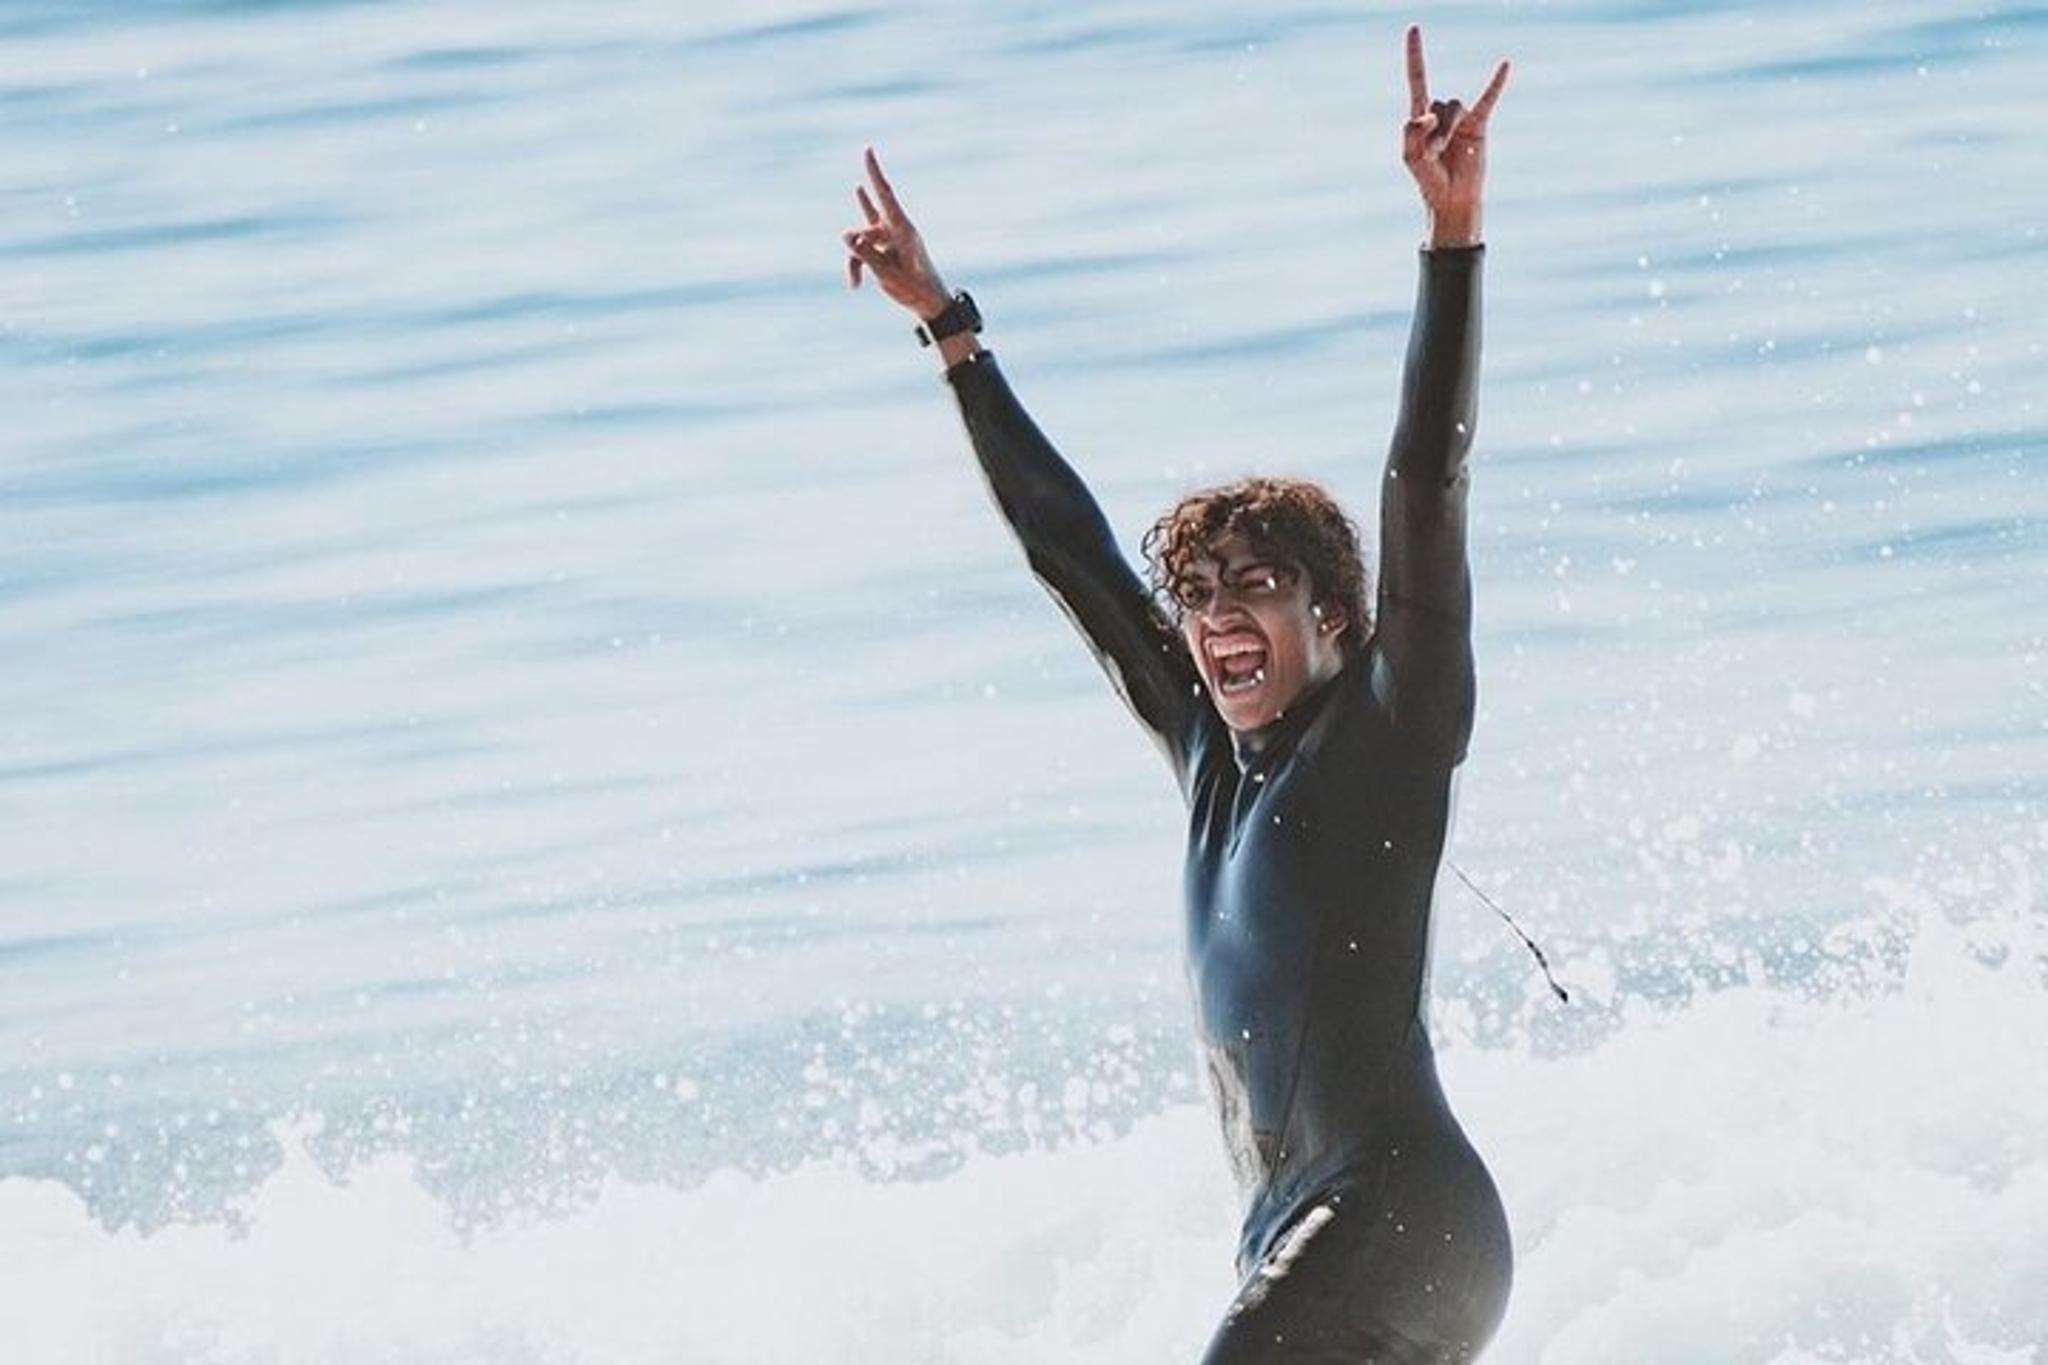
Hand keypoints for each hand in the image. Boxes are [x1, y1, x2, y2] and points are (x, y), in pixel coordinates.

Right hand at [842, 146, 949, 318]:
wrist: (930, 306)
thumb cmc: (915, 289)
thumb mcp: (887, 274)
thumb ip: (865, 252)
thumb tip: (846, 233)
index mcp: (903, 230)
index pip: (884, 196)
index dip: (874, 173)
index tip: (867, 150)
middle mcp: (896, 230)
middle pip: (874, 206)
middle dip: (869, 184)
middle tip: (868, 150)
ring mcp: (890, 239)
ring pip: (862, 238)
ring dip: (855, 260)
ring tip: (854, 284)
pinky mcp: (886, 250)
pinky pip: (864, 250)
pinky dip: (857, 266)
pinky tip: (854, 285)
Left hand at [1400, 25, 1509, 247]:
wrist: (1452, 198)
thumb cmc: (1428, 179)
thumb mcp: (1410, 157)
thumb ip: (1411, 133)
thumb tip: (1426, 114)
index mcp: (1420, 117)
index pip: (1417, 78)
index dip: (1415, 54)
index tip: (1414, 28)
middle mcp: (1441, 113)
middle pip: (1435, 104)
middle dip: (1431, 131)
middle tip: (1432, 155)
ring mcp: (1461, 118)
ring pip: (1452, 107)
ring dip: (1446, 131)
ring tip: (1445, 153)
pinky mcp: (1479, 125)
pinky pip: (1488, 99)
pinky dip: (1496, 82)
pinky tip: (1505, 64)